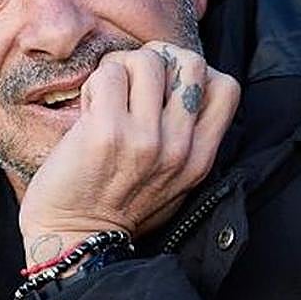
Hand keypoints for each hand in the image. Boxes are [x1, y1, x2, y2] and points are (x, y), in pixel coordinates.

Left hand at [18, 41, 239, 269]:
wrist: (74, 240)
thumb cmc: (116, 204)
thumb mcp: (172, 181)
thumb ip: (186, 139)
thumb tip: (180, 83)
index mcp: (199, 158)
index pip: (226, 87)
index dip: (193, 74)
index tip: (164, 89)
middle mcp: (179, 148)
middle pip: (191, 62)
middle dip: (158, 59)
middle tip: (132, 83)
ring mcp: (145, 140)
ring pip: (147, 60)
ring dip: (121, 69)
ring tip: (107, 97)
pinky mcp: (107, 133)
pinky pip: (108, 74)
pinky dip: (95, 83)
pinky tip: (88, 109)